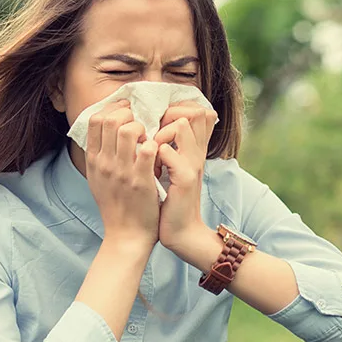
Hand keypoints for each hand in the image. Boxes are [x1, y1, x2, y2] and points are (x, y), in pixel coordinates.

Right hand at [85, 99, 160, 249]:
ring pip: (129, 130)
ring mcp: (122, 172)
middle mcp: (104, 163)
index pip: (95, 120)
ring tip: (148, 139)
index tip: (126, 113)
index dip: (113, 109)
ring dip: (143, 128)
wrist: (126, 235)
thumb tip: (104, 129)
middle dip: (129, 115)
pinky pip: (148, 149)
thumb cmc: (115, 205)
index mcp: (93, 160)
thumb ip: (99, 154)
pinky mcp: (141, 181)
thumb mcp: (97, 178)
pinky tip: (157, 152)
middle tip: (140, 125)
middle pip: (111, 119)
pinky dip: (155, 144)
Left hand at [153, 101, 217, 255]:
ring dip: (159, 132)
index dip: (175, 108)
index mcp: (194, 149)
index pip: (196, 110)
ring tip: (145, 147)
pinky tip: (144, 165)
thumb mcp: (170, 171)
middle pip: (194, 111)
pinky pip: (166, 151)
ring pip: (181, 125)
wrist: (181, 232)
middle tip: (147, 132)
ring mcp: (193, 163)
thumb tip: (152, 131)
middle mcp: (197, 152)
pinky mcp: (185, 178)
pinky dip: (151, 152)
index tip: (153, 123)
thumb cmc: (170, 201)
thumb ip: (168, 149)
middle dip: (166, 115)